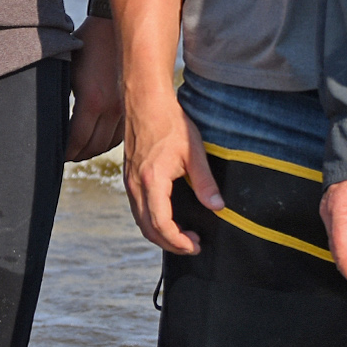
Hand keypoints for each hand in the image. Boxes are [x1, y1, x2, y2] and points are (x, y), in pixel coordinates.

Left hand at [66, 16, 123, 162]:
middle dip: (79, 154)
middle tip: (67, 155)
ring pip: (110, 142)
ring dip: (95, 149)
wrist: (113, 25)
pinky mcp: (133, 103)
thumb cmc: (86, 45)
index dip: (66, 152)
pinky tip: (99, 137)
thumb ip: (61, 97)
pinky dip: (109, 139)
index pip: (77, 141)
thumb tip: (51, 121)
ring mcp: (126, 106)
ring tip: (82, 149)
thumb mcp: (66, 70)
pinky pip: (122, 132)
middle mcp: (112, 108)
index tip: (57, 155)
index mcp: (92, 101)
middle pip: (95, 147)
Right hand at [122, 84, 221, 254]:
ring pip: (141, 221)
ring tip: (182, 235)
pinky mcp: (129, 178)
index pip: (161, 224)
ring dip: (160, 234)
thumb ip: (205, 182)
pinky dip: (152, 221)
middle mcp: (136, 185)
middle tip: (192, 245)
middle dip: (170, 243)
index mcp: (152, 180)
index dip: (178, 241)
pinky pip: (138, 209)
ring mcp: (129, 183)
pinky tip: (169, 217)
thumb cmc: (169, 122)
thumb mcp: (194, 152)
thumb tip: (217, 206)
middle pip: (148, 229)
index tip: (194, 245)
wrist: (145, 102)